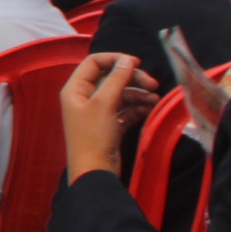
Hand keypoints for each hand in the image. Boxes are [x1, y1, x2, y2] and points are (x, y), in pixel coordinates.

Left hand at [58, 53, 147, 181]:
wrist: (95, 171)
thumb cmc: (94, 135)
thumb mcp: (104, 103)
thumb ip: (116, 79)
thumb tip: (127, 60)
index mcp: (75, 89)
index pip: (94, 63)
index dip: (115, 60)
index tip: (137, 63)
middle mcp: (84, 98)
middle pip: (110, 78)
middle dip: (132, 79)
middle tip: (153, 84)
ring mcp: (97, 112)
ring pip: (120, 94)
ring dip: (138, 95)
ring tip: (155, 100)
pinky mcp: (109, 125)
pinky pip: (124, 110)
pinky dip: (137, 108)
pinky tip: (149, 111)